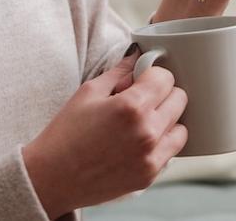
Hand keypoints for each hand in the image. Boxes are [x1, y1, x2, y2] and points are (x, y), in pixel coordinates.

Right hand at [22, 51, 187, 217]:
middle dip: (162, 93)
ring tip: (142, 121)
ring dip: (167, 119)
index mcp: (132, 107)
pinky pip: (172, 151)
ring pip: (182, 127)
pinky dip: (162, 142)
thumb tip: (137, 57)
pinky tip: (139, 140)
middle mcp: (147, 132)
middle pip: (180, 99)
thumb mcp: (88, 92)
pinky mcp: (150, 175)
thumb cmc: (66, 134)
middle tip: (141, 97)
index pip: (165, 78)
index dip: (152, 73)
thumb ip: (119, 72)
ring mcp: (151, 157)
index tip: (141, 78)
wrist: (53, 176)